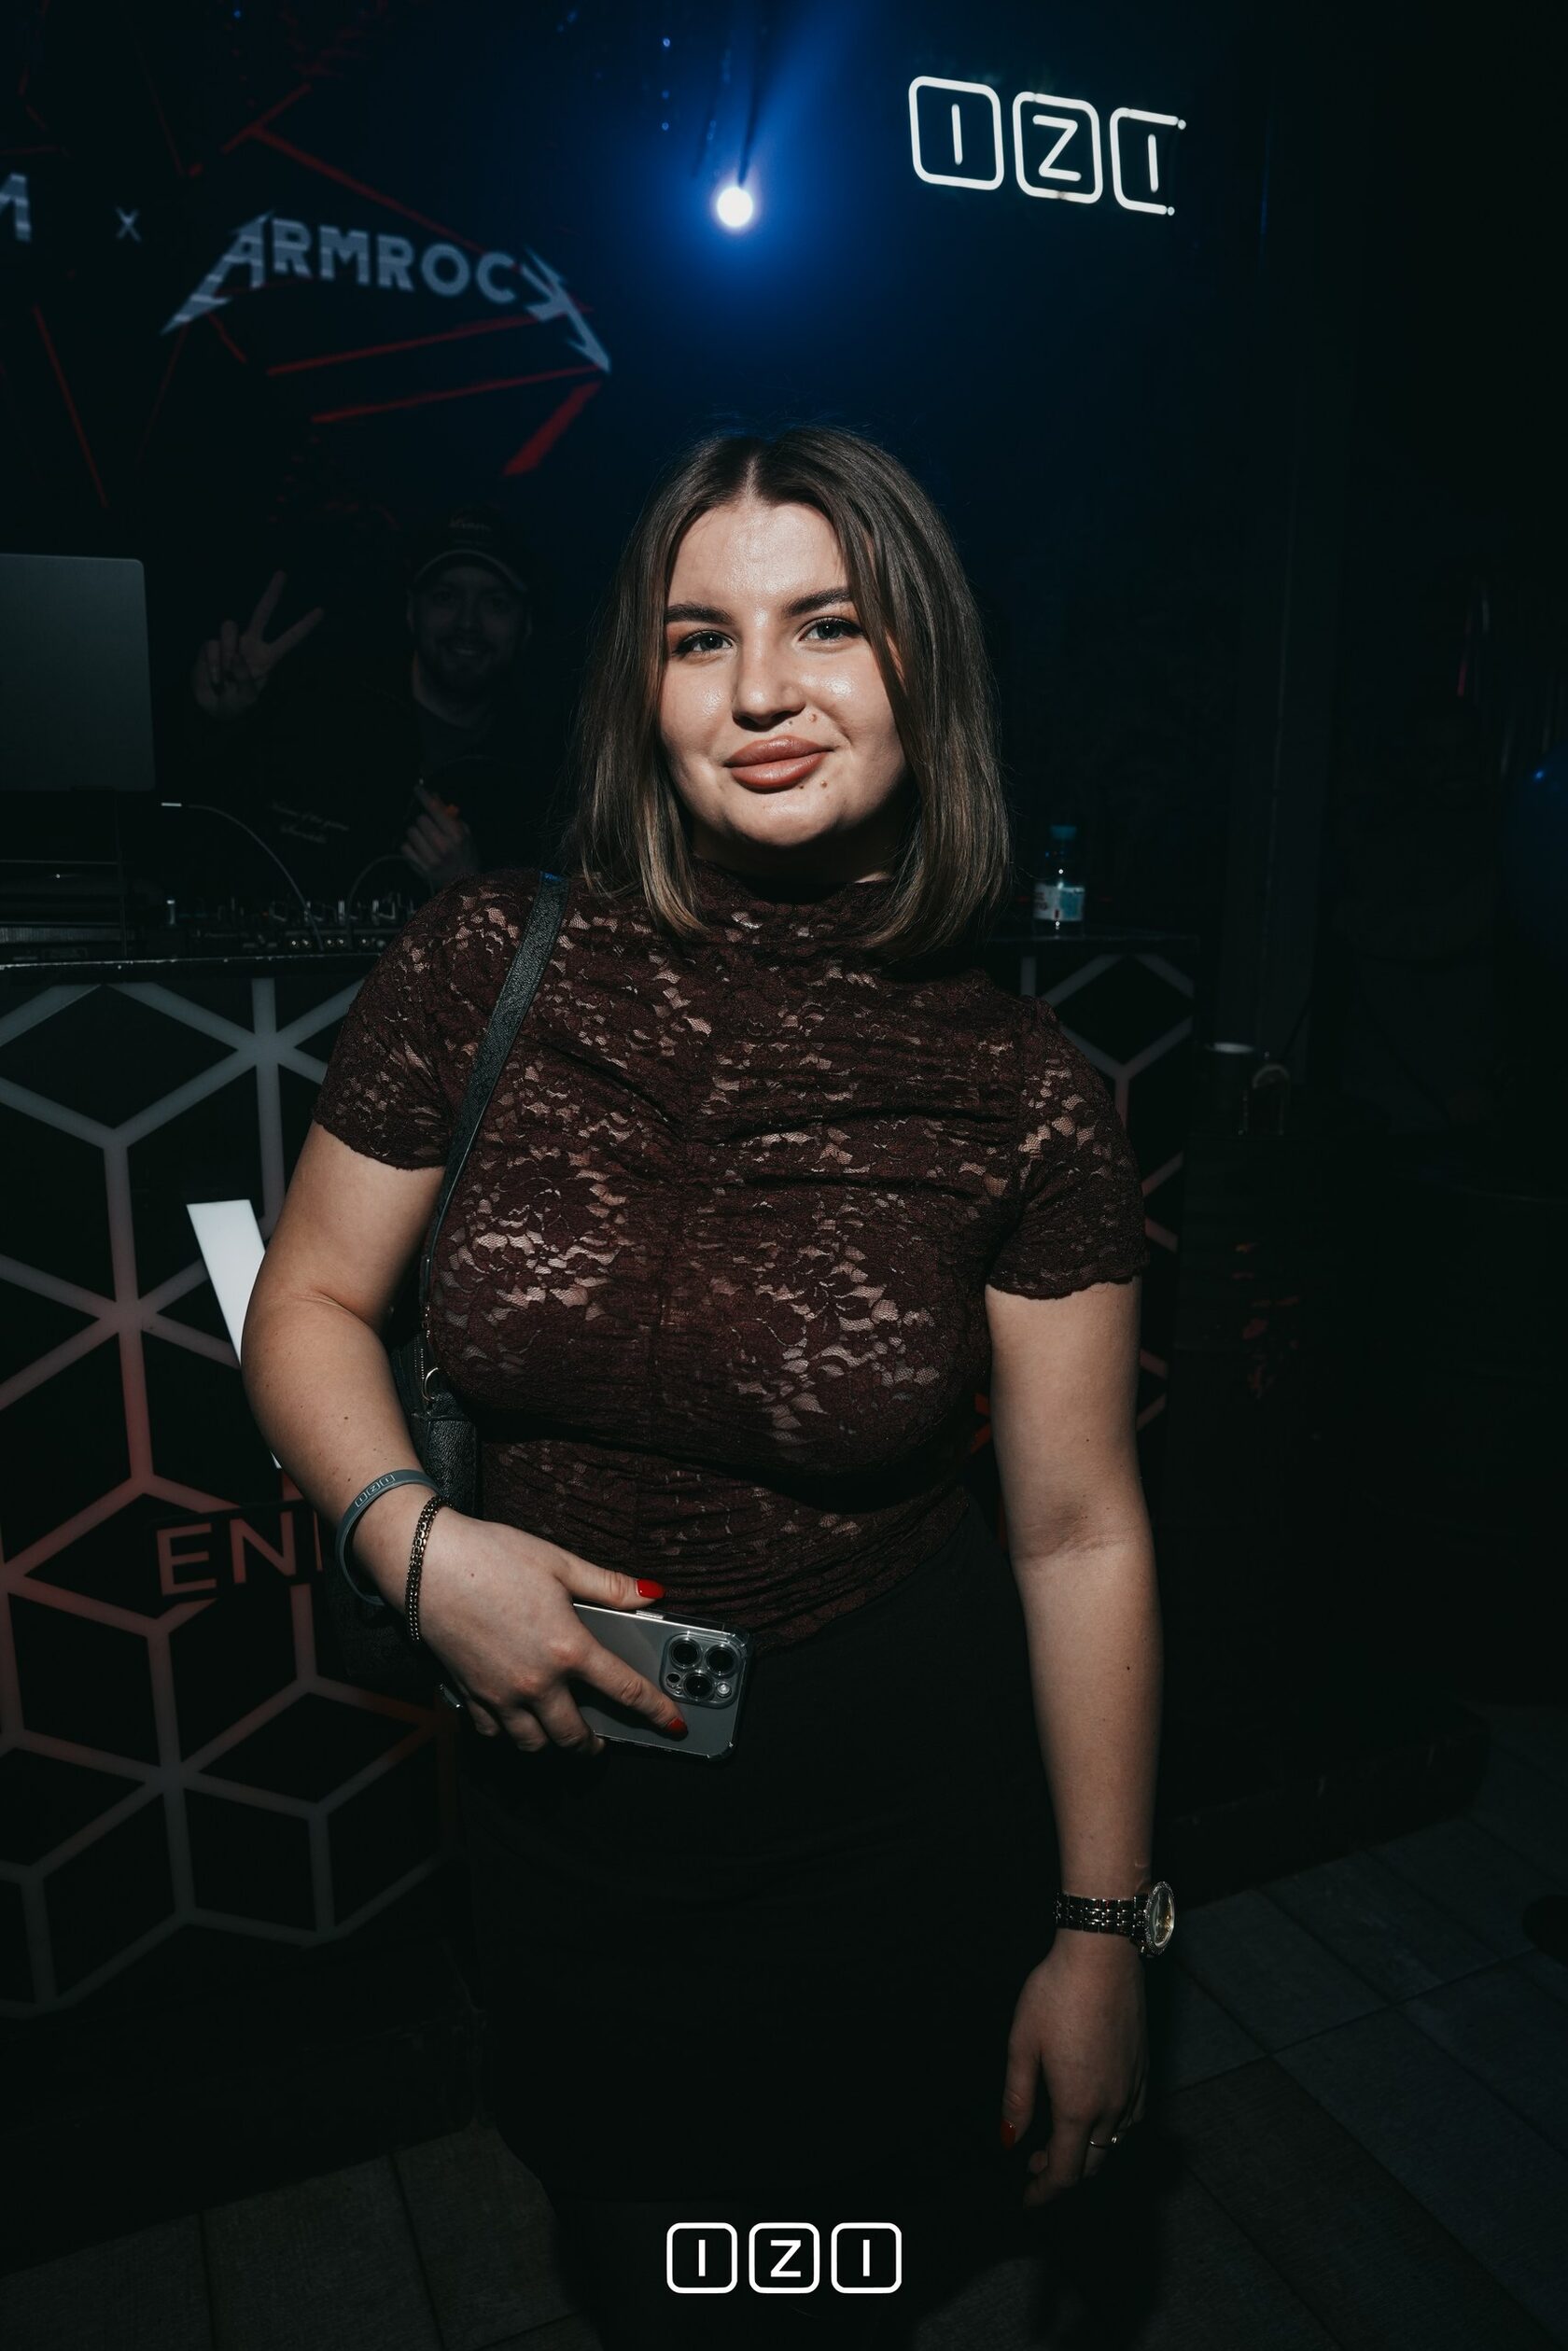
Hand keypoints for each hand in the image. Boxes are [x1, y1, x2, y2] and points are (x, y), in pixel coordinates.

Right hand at [190, 570, 323, 719]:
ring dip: (227, 651)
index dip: (304, 626)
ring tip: (225, 676)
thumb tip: (235, 655)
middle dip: (272, 594)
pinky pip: (211, 646)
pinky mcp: (209, 646)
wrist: (211, 708)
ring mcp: (230, 643)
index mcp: (268, 657)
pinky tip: (216, 678)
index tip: (321, 611)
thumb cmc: (236, 704)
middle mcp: (250, 644)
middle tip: (283, 573)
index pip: (290, 639)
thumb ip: (246, 678)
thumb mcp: (248, 699)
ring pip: (229, 628)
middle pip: (262, 613)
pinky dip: (213, 664)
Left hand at [402, 781, 479, 887]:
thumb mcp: (465, 834)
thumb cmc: (466, 856)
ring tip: (426, 839)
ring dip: (417, 833)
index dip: (424, 797)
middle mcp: (443, 846)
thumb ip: (451, 816)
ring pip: (411, 832)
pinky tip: (419, 849)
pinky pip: (405, 847)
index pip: (435, 810)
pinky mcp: (421, 868)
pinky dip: (410, 845)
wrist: (465, 885)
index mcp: (456, 835)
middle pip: (421, 820)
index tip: (418, 789)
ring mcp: (431, 858)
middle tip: (430, 827)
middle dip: (425, 820)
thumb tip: (434, 798)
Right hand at [414, 1511, 687, 1755]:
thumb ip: (609, 1585)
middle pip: (573, 1736)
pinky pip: (493, 1732)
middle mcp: (536, 1682)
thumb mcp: (560, 1563)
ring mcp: (500, 1694)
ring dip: (552, 1744)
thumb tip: (650, 1594)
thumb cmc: (492, 1556)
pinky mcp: (469, 1694)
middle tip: (602, 1740)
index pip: (625, 1691)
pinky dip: (508, 1733)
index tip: (672, 1726)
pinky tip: (515, 1720)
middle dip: (592, 1745)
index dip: (656, 1712)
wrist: (425, 1562)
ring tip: (560, 1732)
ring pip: (532, 1744)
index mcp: (568, 1649)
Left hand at [1000, 1932, 1148, 2206]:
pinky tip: (1096, 2115)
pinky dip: (1112, 2132)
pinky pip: (1133, 2119)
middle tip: (1033, 2166)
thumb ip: (1016, 2098)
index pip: (1063, 2172)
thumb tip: (1009, 2141)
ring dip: (1087, 2154)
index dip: (1042, 2193)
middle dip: (1062, 2175)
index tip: (1025, 2200)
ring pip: (1114, 2144)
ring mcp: (1133, 2088)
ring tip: (1059, 2140)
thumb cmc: (1056, 1993)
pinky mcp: (1144, 2069)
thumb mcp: (1022, 2044)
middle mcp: (1112, 2106)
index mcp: (1077, 2107)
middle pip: (1091, 2164)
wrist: (1102, 1954)